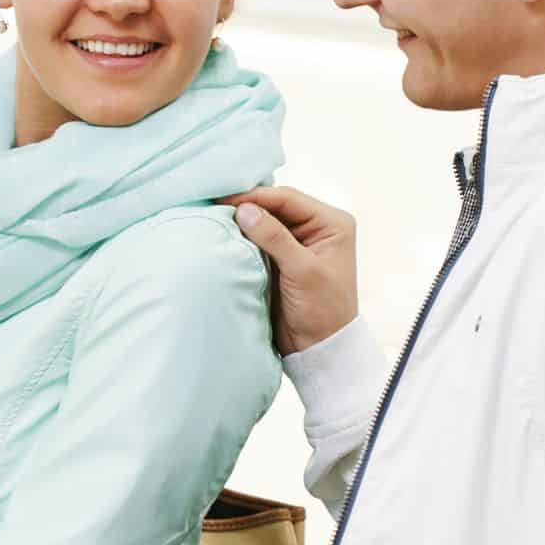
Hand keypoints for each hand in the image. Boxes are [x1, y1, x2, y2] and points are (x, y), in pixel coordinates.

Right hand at [225, 187, 359, 355]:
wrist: (319, 348)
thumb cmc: (323, 311)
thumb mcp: (303, 271)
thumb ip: (274, 238)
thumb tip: (244, 210)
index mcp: (331, 223)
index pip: (287, 199)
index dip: (255, 196)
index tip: (223, 198)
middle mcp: (315, 227)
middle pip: (274, 205)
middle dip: (246, 205)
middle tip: (213, 204)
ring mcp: (296, 241)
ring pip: (264, 220)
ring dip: (241, 220)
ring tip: (213, 215)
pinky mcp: (280, 257)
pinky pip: (257, 238)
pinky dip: (241, 235)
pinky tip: (223, 232)